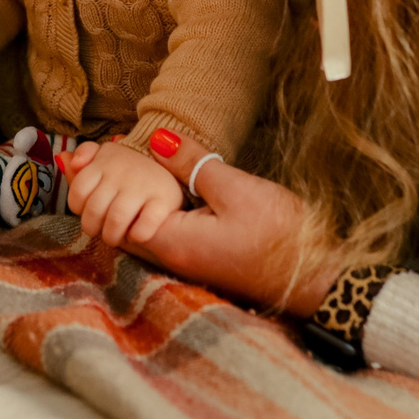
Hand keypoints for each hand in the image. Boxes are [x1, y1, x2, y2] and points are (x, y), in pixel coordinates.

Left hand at [57, 138, 184, 247]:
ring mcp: (145, 186)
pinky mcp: (165, 203)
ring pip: (115, 220)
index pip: (78, 190)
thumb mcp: (111, 158)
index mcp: (108, 160)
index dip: (79, 207)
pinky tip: (137, 233)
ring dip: (112, 236)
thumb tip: (64, 160)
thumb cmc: (137, 171)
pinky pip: (142, 229)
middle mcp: (124, 171)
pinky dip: (136, 236)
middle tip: (101, 230)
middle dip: (93, 227)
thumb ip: (86, 161)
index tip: (88, 211)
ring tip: (116, 237)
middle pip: (94, 209)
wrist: (181, 168)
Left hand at [119, 156, 343, 317]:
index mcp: (173, 242)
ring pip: (147, 226)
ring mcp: (190, 261)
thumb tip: (157, 139)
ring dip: (136, 199)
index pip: (119, 213)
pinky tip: (168, 188)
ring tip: (132, 166)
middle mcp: (174, 258)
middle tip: (102, 158)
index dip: (108, 182)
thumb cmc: (281, 237)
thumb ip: (193, 164)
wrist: (317, 279)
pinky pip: (168, 231)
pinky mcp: (206, 258)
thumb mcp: (236, 189)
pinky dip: (157, 208)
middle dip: (115, 191)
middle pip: (127, 222)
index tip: (101, 153)